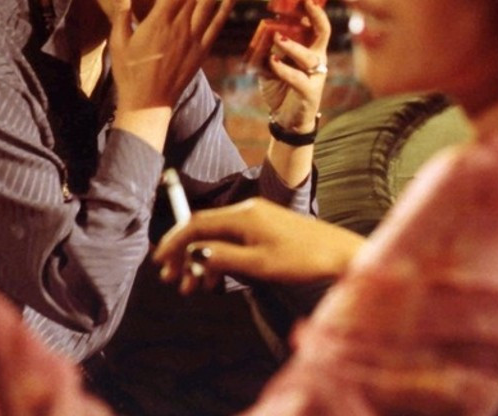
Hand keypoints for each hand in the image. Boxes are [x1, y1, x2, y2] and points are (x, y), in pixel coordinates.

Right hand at [109, 0, 235, 125]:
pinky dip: (224, 10)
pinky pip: (216, 26)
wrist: (148, 103)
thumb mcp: (119, 41)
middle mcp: (179, 28)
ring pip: (207, 4)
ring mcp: (193, 39)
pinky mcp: (201, 51)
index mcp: (158, 22)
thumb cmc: (129, 72)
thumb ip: (123, 12)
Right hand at [152, 197, 364, 294]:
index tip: (159, 261)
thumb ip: (223, 257)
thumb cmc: (302, 259)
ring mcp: (256, 218)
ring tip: (191, 288)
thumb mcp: (258, 264)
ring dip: (201, 261)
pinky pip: (233, 240)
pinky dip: (220, 258)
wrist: (338, 253)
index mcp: (242, 215)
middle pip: (203, 230)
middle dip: (184, 255)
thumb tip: (194, 254)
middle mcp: (246, 211)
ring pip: (217, 237)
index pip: (196, 223)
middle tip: (171, 280)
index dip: (174, 241)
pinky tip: (214, 279)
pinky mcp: (265, 227)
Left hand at [258, 0, 330, 131]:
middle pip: (323, 34)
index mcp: (310, 50)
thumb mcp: (272, 65)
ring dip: (292, 46)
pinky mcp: (310, 93)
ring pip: (309, 56)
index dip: (315, 11)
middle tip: (305, 3)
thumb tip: (262, 33)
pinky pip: (297, 78)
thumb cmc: (281, 87)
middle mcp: (317, 60)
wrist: (286, 119)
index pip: (318, 26)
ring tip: (277, 38)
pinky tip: (272, 63)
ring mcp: (316, 76)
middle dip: (317, 17)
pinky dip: (283, 69)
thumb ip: (269, 51)